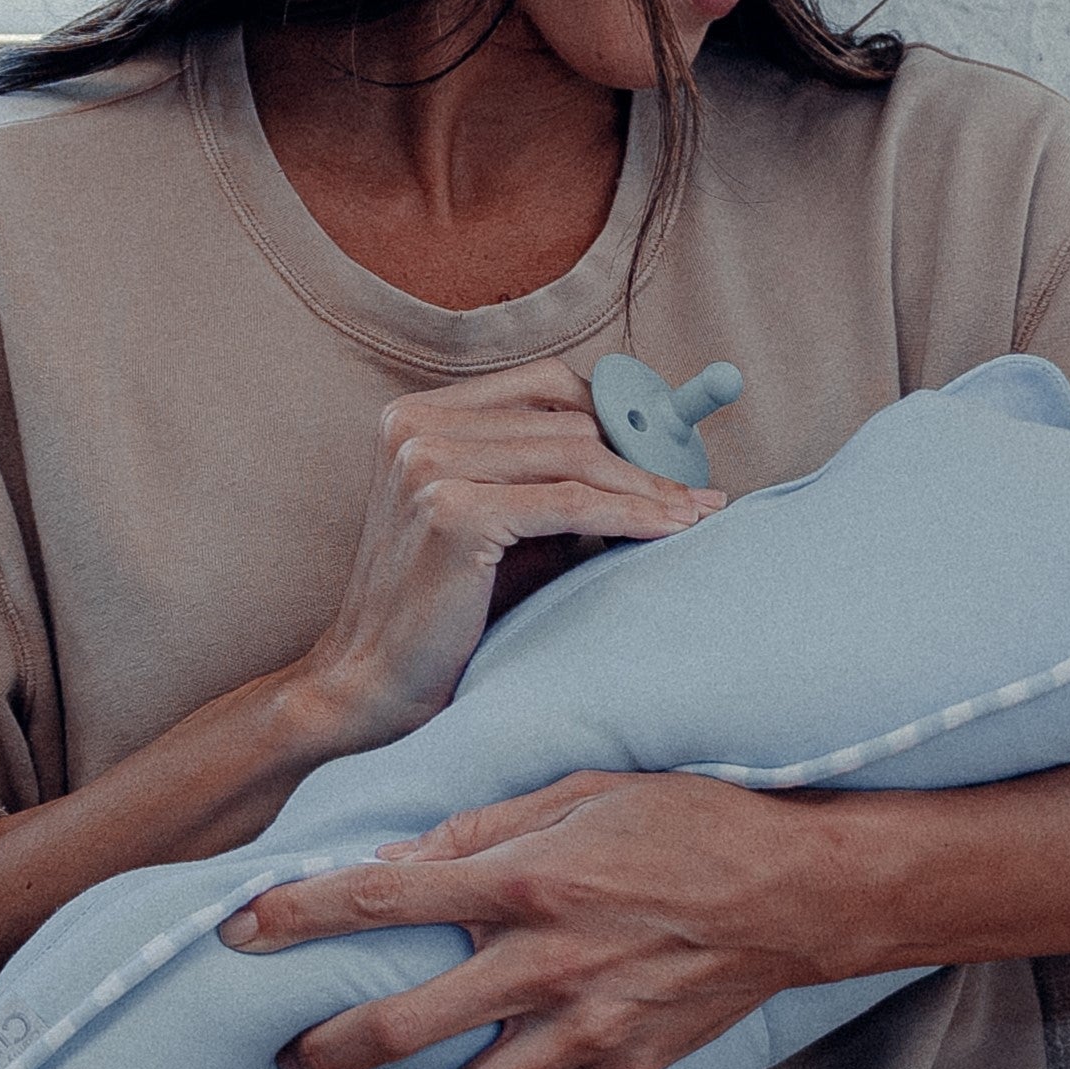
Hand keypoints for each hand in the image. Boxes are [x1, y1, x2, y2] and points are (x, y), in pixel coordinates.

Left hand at [219, 770, 848, 1068]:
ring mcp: (584, 1032)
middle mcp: (543, 966)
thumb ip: (478, 827)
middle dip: (324, 1049)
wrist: (800, 891)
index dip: (298, 916)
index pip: (380, 901)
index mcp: (523, 884)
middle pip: (400, 1027)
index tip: (238, 930)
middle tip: (284, 1053)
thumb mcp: (578, 791)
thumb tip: (390, 861)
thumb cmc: (688, 823)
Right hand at [283, 362, 720, 760]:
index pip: (543, 384)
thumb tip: (655, 457)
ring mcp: (427, 464)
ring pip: (576, 454)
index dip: (615, 411)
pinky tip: (669, 530)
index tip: (669, 448)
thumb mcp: (494, 521)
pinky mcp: (451, 512)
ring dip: (647, 487)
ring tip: (694, 514)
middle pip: (567, 417)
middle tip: (697, 490)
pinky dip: (630, 516)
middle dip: (643, 454)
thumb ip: (547, 477)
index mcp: (415, 416)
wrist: (372, 684)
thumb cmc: (441, 610)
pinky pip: (571, 504)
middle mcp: (415, 428)